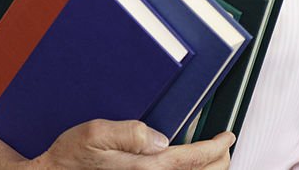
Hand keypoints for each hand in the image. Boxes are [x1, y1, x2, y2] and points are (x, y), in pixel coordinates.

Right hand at [29, 119, 233, 168]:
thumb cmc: (71, 157)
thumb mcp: (95, 133)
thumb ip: (129, 132)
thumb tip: (161, 137)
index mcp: (146, 168)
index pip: (195, 159)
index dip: (217, 148)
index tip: (227, 137)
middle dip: (219, 161)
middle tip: (223, 146)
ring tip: (210, 158)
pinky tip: (183, 167)